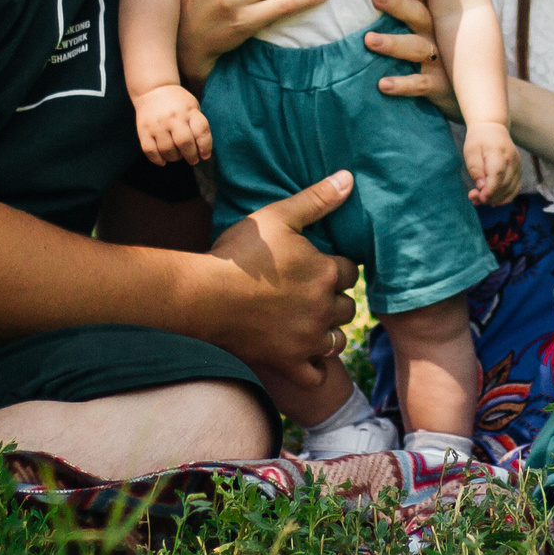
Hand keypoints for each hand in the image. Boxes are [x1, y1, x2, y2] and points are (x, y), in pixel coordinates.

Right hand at [133, 85, 211, 165]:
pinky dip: (158, 160)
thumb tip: (203, 153)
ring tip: (177, 155)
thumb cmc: (178, 103)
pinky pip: (150, 151)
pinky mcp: (143, 130)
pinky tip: (163, 159)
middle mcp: (173, 117)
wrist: (153, 90)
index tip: (205, 155)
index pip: (201, 131)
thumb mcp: (193, 107)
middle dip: (191, 156)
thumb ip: (199, 127)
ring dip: (175, 158)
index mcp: (189, 111)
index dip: (205, 147)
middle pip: (184, 143)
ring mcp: (157, 124)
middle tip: (192, 159)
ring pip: (167, 150)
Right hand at [201, 171, 359, 374]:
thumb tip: (349, 178)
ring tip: (310, 322)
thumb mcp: (277, 216)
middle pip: (347, 306)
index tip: (318, 265)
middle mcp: (323, 308)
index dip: (334, 266)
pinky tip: (305, 357)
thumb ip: (316, 199)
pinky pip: (315, 376)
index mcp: (325, 273)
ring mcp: (307, 339)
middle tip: (311, 293)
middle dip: (333, 299)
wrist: (204, 295)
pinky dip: (314, 369)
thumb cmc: (240, 253)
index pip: (349, 270)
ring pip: (337, 340)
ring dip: (328, 332)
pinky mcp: (288, 362)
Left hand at [366, 0, 462, 120]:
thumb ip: (410, 15)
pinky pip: (420, 84)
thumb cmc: (442, 58)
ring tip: (369, 40)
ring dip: (393, 43)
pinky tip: (383, 84)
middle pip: (418, 15)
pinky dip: (402, 84)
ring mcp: (440, 60)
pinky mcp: (440, 85)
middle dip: (397, 4)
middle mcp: (438, 35)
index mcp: (434, 19)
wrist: (477, 96)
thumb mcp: (431, 33)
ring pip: (416, 47)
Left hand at [463, 119, 519, 203]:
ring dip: (496, 199)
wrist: (493, 128)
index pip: (497, 173)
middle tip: (474, 198)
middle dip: (490, 196)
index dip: (490, 189)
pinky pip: (515, 188)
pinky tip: (494, 201)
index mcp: (498, 151)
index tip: (481, 197)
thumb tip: (481, 187)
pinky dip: (505, 197)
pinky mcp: (519, 170)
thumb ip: (475, 168)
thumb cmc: (479, 140)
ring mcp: (517, 165)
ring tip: (480, 200)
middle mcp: (511, 159)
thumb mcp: (471, 151)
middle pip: (504, 183)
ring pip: (511, 188)